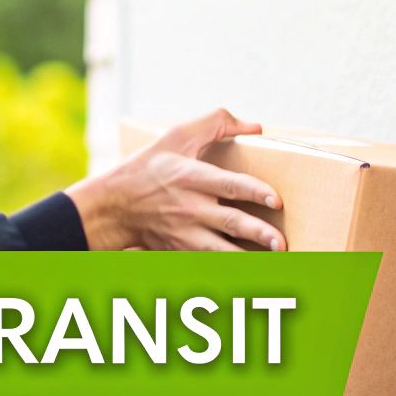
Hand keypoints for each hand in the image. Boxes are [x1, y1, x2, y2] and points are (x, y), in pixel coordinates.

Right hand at [66, 108, 285, 251]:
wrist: (115, 205)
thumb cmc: (149, 167)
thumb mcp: (177, 136)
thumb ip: (216, 123)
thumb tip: (256, 127)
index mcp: (190, 177)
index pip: (228, 184)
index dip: (254, 192)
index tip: (277, 200)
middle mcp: (190, 207)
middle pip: (229, 222)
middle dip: (257, 233)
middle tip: (281, 242)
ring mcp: (185, 232)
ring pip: (222, 249)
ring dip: (248, 257)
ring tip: (275, 261)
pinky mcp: (182, 249)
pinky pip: (209, 262)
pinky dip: (229, 268)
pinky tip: (252, 272)